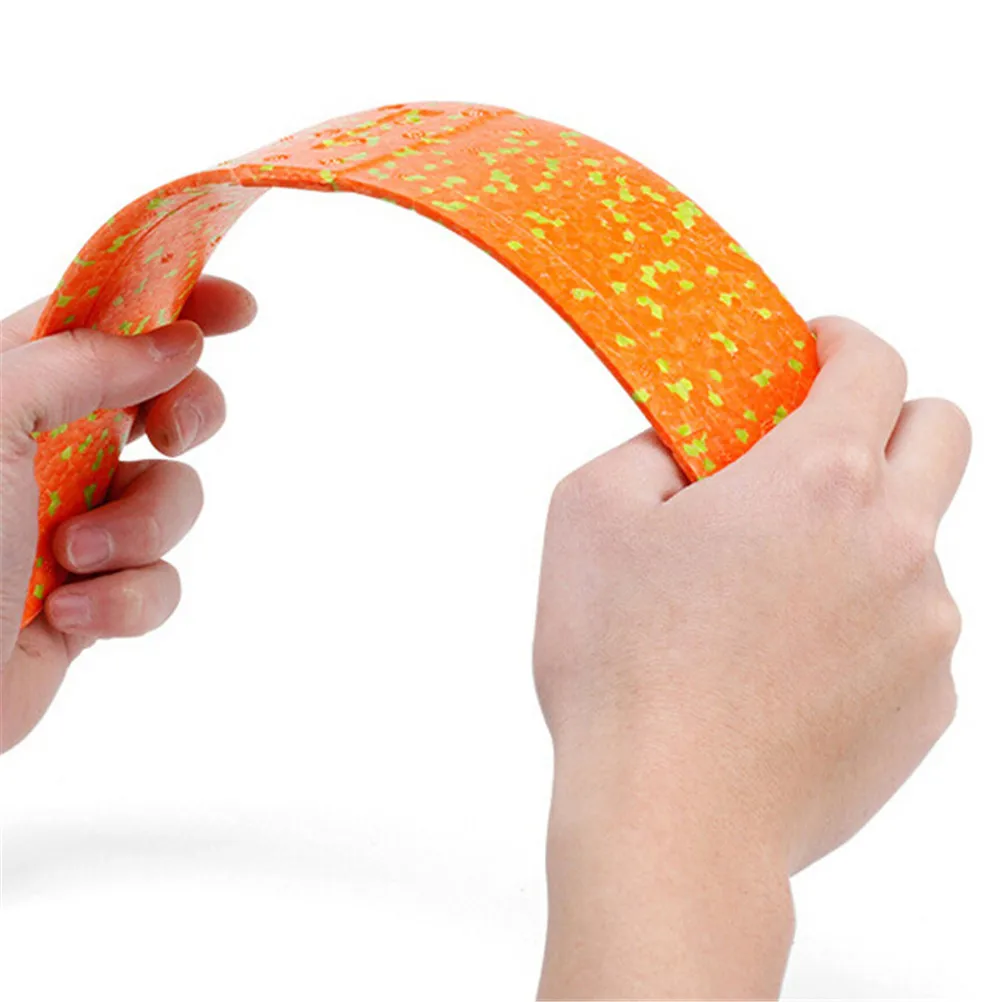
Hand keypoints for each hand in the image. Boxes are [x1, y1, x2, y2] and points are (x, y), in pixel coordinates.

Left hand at [0, 277, 255, 754]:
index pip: (103, 321)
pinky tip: (67, 617)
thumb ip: (80, 363)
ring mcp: (75, 524)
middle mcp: (46, 451)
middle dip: (186, 415)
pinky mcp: (96, 599)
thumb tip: (174, 342)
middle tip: (170, 432)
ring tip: (77, 557)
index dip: (176, 303)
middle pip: (161, 401)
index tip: (238, 308)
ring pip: (173, 497)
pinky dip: (126, 600)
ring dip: (141, 528)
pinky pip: (160, 582)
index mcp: (11, 393)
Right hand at [533, 317, 970, 999]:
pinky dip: (864, 622)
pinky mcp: (928, 703)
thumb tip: (685, 451)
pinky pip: (910, 630)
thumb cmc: (623, 670)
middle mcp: (897, 543)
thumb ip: (647, 448)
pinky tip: (788, 665)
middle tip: (815, 451)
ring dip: (862, 537)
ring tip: (770, 594)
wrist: (673, 820)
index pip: (874, 363)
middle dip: (887, 418)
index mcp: (818, 479)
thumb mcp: (589, 514)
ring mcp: (926, 628)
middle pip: (941, 432)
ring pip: (920, 543)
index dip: (842, 341)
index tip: (817, 350)